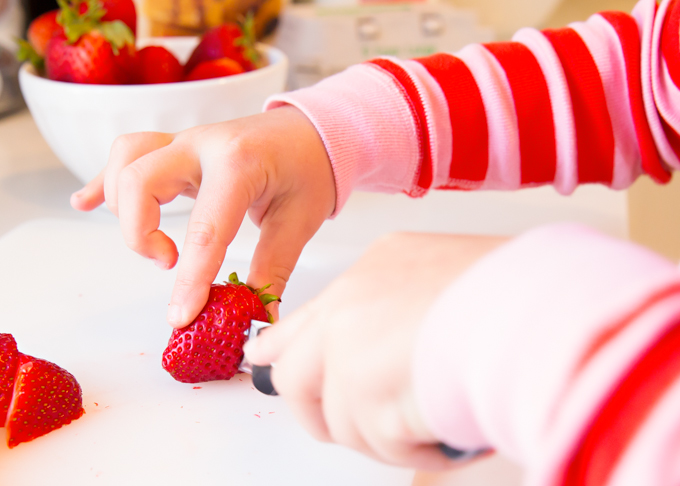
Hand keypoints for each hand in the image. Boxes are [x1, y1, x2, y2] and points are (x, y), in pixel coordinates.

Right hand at [71, 106, 335, 326]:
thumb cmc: (311, 169)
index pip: (206, 229)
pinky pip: (127, 155)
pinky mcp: (176, 147)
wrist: (312, 130)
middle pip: (139, 182)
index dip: (190, 280)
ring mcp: (185, 141)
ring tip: (155, 242)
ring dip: (124, 207)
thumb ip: (273, 271)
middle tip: (170, 264)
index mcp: (240, 164)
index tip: (180, 317)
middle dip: (141, 234)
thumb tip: (259, 321)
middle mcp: (203, 146)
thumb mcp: (298, 222)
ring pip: (126, 162)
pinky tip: (86, 203)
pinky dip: (103, 181)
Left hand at [245, 232, 508, 468]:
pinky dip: (414, 449)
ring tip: (434, 415)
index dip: (281, 352)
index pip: (303, 320)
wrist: (546, 306)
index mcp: (372, 271)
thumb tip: (372, 359)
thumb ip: (398, 312)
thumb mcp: (446, 282)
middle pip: (293, 377)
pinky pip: (379, 445)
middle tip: (367, 423)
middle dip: (321, 412)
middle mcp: (350, 306)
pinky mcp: (364, 392)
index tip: (266, 365)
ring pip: (339, 422)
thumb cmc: (518, 294)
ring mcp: (351, 347)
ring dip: (386, 434)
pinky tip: (446, 424)